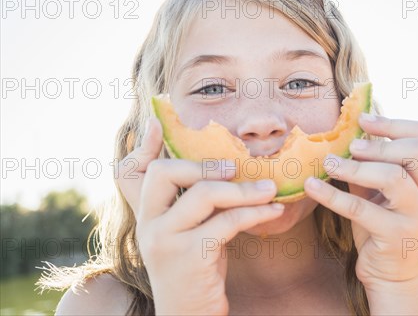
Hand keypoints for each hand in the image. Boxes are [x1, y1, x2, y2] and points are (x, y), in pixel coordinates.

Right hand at [116, 118, 284, 314]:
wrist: (190, 315)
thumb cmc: (197, 268)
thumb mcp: (191, 231)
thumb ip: (195, 201)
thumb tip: (223, 168)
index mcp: (148, 214)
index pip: (143, 170)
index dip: (147, 145)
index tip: (157, 122)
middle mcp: (149, 224)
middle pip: (166, 172)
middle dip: (204, 164)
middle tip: (235, 166)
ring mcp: (165, 241)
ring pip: (204, 195)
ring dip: (244, 189)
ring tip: (271, 188)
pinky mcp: (189, 257)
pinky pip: (227, 222)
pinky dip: (256, 213)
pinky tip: (274, 210)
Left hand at [304, 114, 417, 289]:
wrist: (391, 277)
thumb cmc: (380, 228)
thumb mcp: (376, 193)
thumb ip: (366, 166)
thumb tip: (340, 133)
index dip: (395, 124)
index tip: (363, 120)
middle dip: (381, 143)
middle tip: (350, 145)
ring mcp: (415, 216)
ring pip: (393, 177)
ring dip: (357, 167)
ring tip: (329, 163)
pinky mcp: (394, 237)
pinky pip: (362, 210)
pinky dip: (333, 196)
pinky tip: (311, 186)